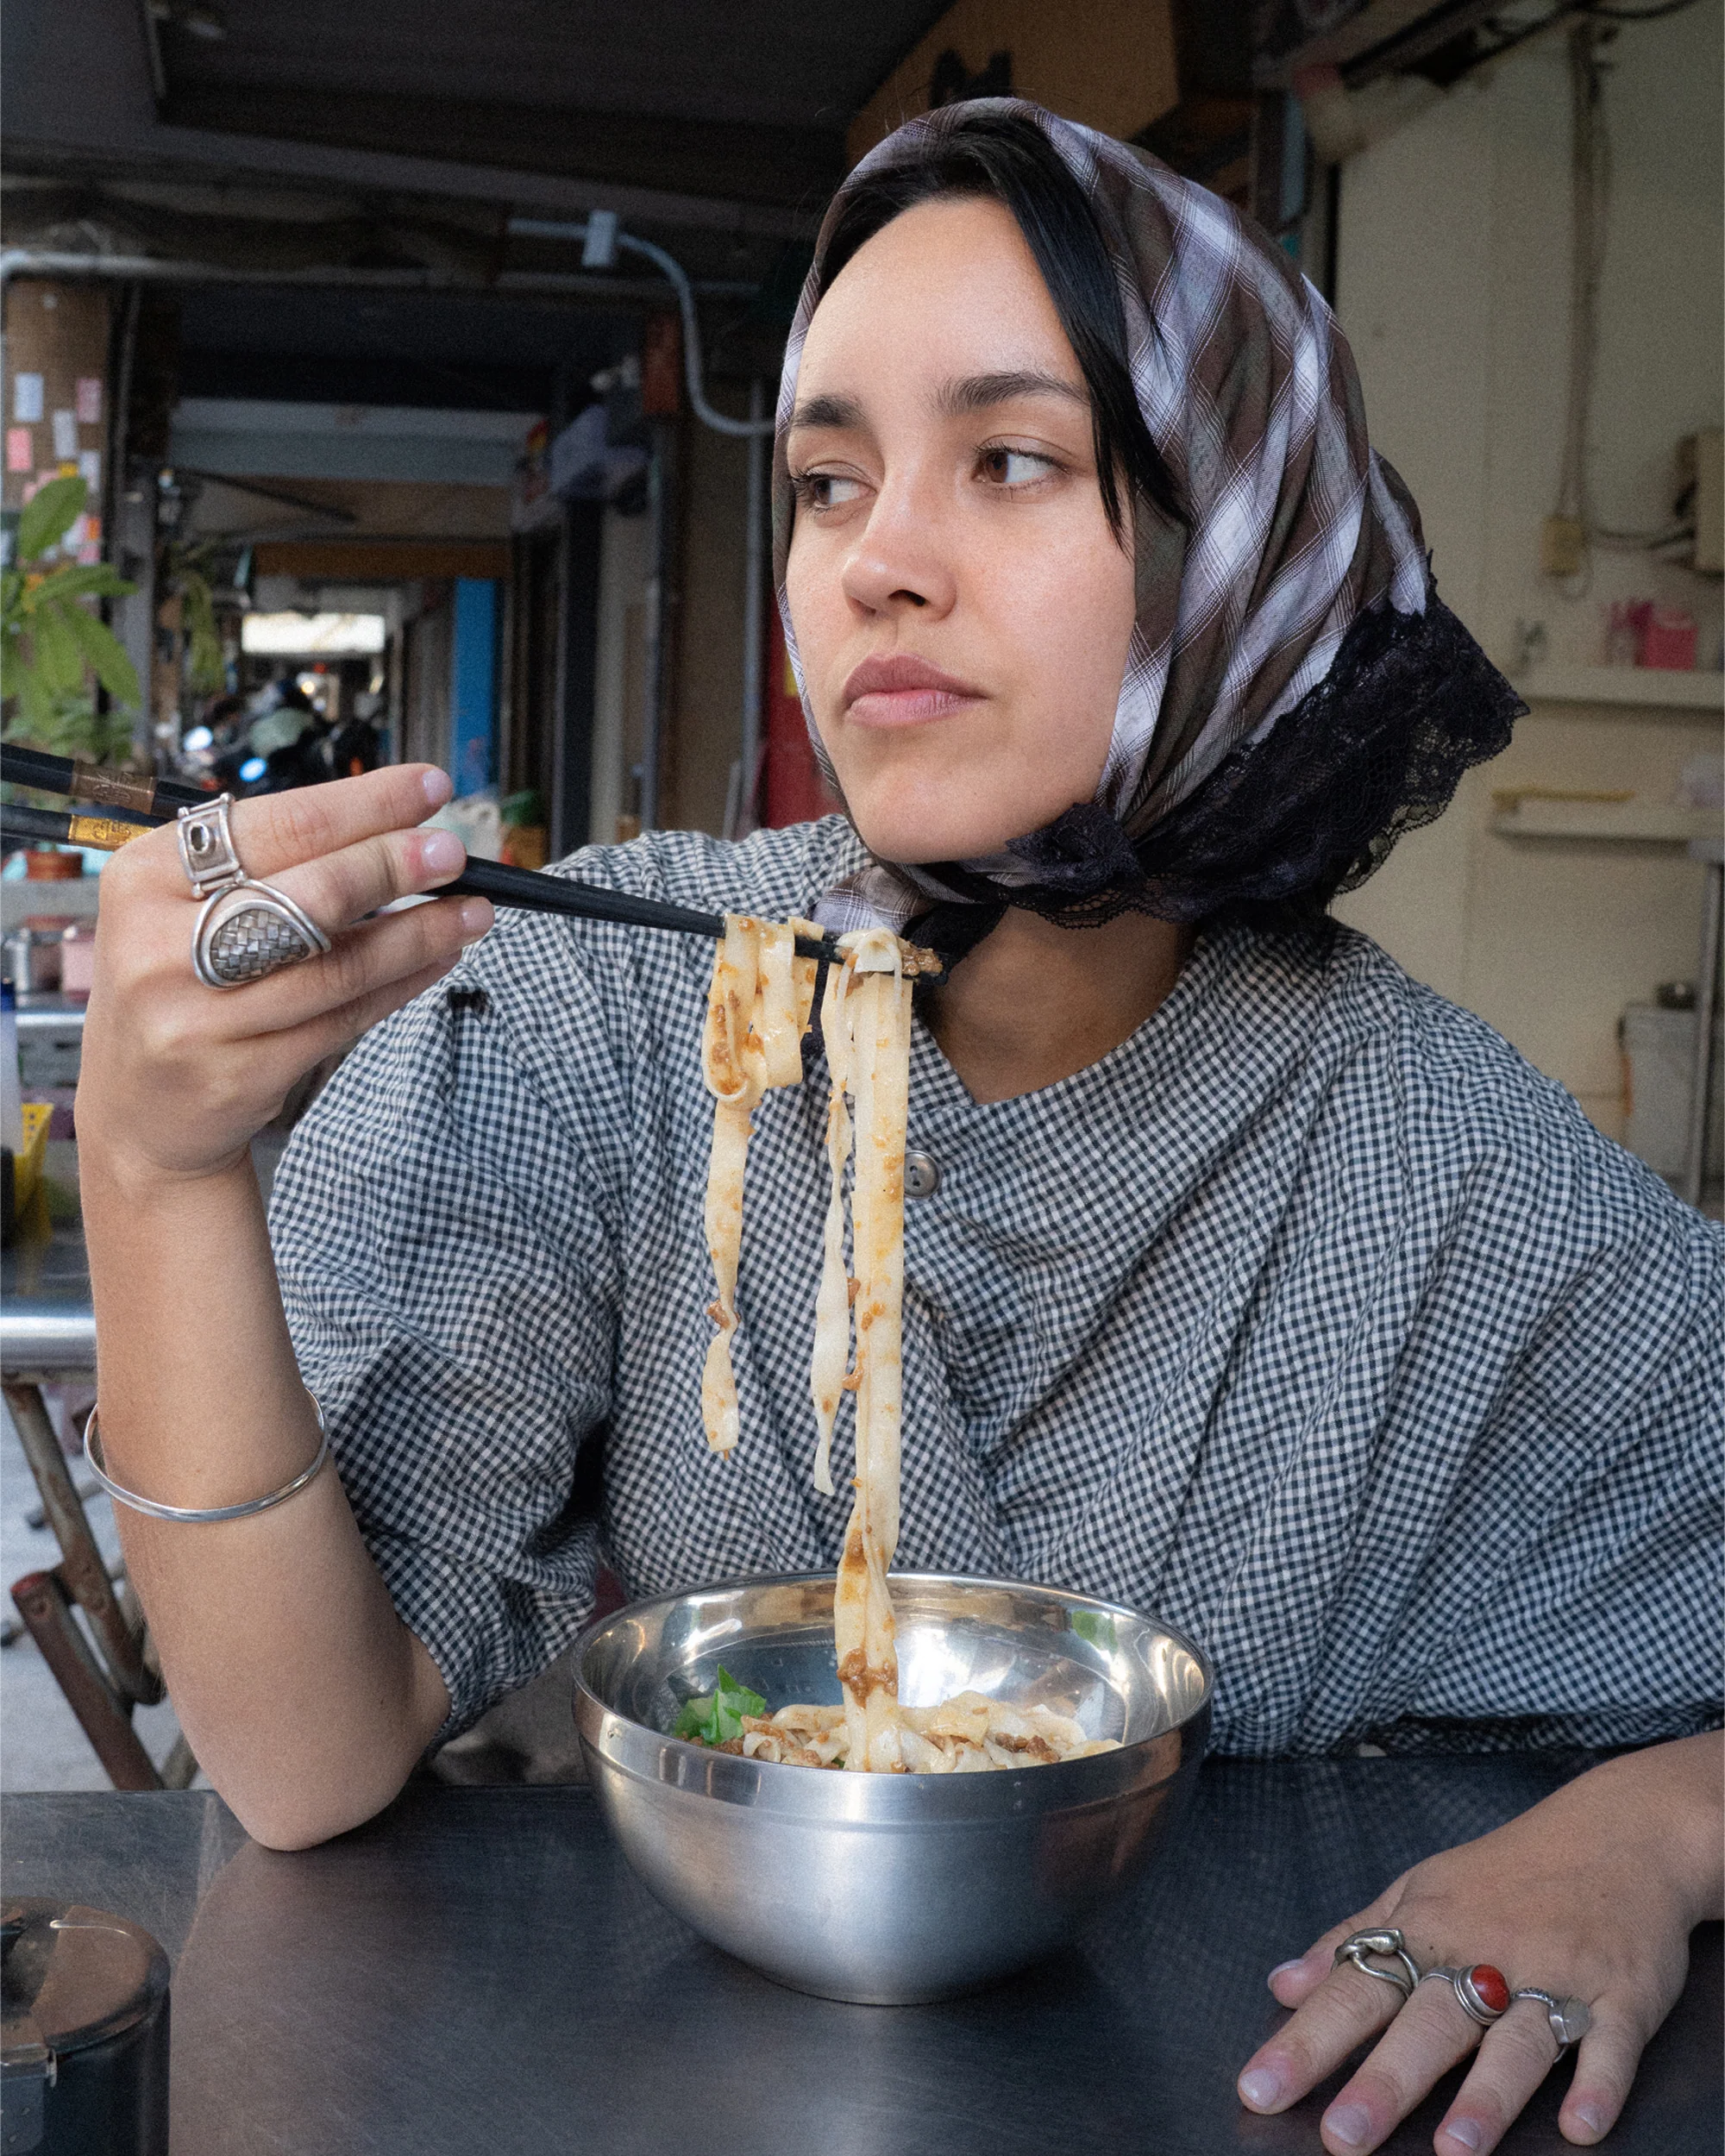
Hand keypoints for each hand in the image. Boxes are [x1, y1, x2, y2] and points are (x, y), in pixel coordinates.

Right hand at [76, 765, 491, 1186]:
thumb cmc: (180, 983)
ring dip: (418, 935)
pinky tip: (436, 960)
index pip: (278, 826)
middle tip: (454, 853)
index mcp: (147, 876)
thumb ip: (272, 866)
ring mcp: (199, 1016)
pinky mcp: (239, 1073)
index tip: (428, 788)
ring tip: (471, 912)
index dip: (364, 805)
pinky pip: (343, 1019)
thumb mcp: (187, 907)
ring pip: (337, 966)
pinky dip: (401, 984)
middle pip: (309, 894)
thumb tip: (395, 826)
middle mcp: (162, 945)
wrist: (143, 1108)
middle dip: (395, 865)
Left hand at [1236, 1735, 1721, 2152]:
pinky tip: (1577, 2128)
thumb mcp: (1419, 1887)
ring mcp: (1556, 1975)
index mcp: (1428, 1929)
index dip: (1307, 2040)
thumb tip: (1280, 1986)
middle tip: (1339, 2139)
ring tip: (1453, 2150)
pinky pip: (1609, 2044)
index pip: (1356, 1989)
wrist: (1619, 1832)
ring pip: (1516, 2040)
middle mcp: (1486, 1953)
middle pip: (1429, 2024)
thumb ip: (1352, 1938)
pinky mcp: (1621, 1995)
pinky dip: (1597, 2084)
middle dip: (1384, 2081)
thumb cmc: (1505, 1871)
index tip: (1257, 2088)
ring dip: (1486, 2095)